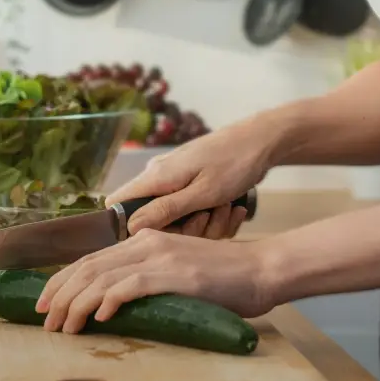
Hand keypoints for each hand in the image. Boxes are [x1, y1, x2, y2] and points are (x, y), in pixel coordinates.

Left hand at [36, 229, 274, 332]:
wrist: (261, 270)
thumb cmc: (224, 278)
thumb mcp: (178, 272)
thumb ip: (150, 278)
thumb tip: (117, 303)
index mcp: (145, 241)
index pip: (92, 258)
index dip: (63, 280)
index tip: (46, 302)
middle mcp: (147, 243)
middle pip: (88, 266)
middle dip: (60, 293)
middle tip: (45, 320)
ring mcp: (160, 256)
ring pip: (102, 277)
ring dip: (76, 304)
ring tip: (64, 327)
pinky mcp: (174, 273)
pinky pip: (130, 285)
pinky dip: (108, 301)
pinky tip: (97, 318)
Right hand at [108, 120, 274, 236]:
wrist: (262, 141)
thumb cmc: (234, 164)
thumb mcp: (202, 194)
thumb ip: (165, 210)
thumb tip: (130, 227)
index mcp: (156, 176)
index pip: (117, 203)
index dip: (128, 227)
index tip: (156, 239)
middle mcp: (160, 177)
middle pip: (152, 219)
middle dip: (185, 229)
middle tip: (209, 218)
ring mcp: (177, 181)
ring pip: (178, 219)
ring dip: (206, 223)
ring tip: (226, 209)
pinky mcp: (192, 185)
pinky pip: (194, 213)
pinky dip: (214, 216)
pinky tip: (232, 208)